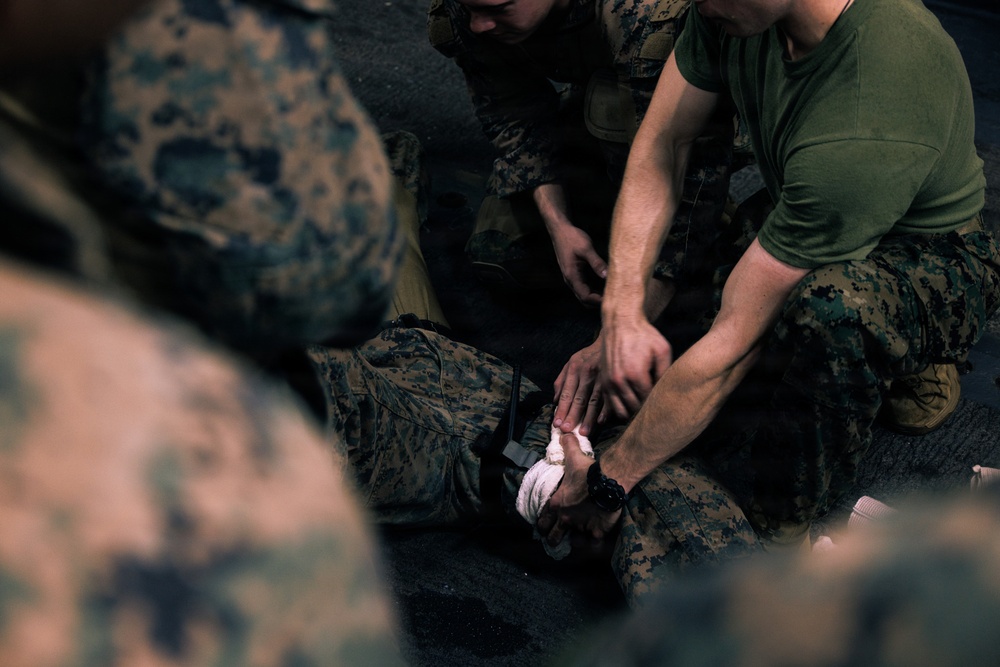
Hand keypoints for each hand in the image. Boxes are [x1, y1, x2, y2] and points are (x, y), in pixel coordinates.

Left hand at [535, 432, 621, 548]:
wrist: (608, 480)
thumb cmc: (588, 470)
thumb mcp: (574, 456)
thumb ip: (567, 446)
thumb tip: (563, 434)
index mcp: (558, 503)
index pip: (543, 519)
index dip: (542, 525)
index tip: (542, 528)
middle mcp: (566, 518)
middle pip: (554, 536)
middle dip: (553, 539)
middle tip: (554, 540)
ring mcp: (581, 526)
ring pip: (573, 543)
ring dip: (574, 542)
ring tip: (577, 541)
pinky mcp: (597, 531)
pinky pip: (593, 545)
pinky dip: (594, 546)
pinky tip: (595, 543)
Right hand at [549, 224, 607, 305]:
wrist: (560, 230)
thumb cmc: (572, 238)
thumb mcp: (586, 249)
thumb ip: (597, 263)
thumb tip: (607, 276)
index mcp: (572, 276)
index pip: (585, 296)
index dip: (598, 301)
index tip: (613, 299)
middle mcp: (570, 280)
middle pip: (584, 300)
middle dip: (598, 303)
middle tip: (614, 300)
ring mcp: (571, 278)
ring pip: (584, 294)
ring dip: (596, 297)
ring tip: (611, 294)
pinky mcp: (574, 274)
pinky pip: (584, 287)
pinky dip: (594, 290)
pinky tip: (605, 285)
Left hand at [553, 337, 605, 434]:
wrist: (611, 339)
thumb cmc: (590, 354)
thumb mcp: (572, 361)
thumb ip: (561, 380)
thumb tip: (554, 400)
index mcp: (574, 369)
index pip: (566, 393)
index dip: (562, 409)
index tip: (558, 424)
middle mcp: (586, 373)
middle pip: (578, 399)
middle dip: (572, 416)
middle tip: (568, 431)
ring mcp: (601, 377)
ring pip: (593, 400)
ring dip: (588, 418)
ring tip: (584, 432)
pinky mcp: (614, 380)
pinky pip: (610, 397)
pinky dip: (606, 410)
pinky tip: (602, 420)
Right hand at [600, 318, 671, 419]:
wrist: (621, 322)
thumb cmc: (644, 334)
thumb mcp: (662, 350)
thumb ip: (665, 374)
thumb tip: (665, 393)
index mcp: (636, 375)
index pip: (648, 402)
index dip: (657, 404)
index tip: (664, 404)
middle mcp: (619, 381)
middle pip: (635, 409)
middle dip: (645, 410)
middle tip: (655, 408)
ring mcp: (609, 381)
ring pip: (620, 411)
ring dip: (631, 413)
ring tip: (642, 408)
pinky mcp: (603, 380)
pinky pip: (610, 403)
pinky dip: (619, 408)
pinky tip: (630, 404)